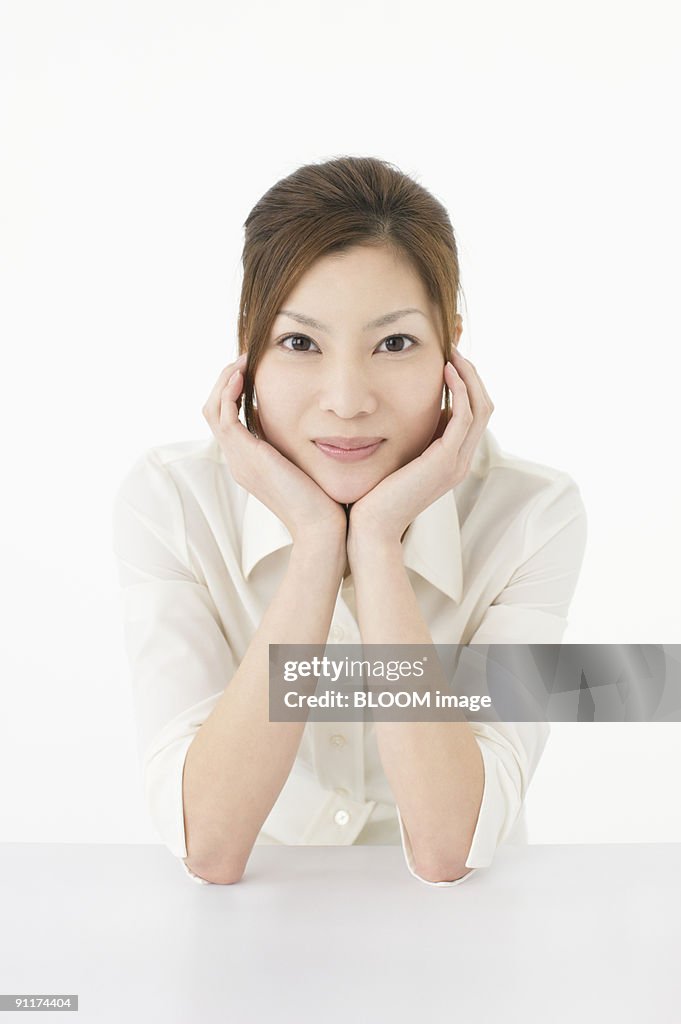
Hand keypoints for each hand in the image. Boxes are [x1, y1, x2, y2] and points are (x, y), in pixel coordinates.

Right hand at [202, 354, 347, 543]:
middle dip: (225, 381)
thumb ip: (302, 443)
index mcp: (249, 462)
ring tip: (243, 360)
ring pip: (213, 409)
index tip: (253, 369)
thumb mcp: (309, 463)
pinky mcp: (247, 456)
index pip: (228, 419)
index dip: (234, 391)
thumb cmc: (326, 500)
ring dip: (225, 380)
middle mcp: (238, 460)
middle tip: (245, 358)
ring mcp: (239, 459)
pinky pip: (225, 416)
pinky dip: (230, 392)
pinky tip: (244, 374)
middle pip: (214, 411)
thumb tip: (317, 421)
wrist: (322, 527)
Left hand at [347, 349, 493, 547]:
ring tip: (452, 352)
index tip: (448, 358)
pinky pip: (464, 416)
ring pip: (481, 407)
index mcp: (451, 460)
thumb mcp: (394, 458)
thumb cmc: (372, 495)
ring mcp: (456, 462)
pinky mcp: (445, 461)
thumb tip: (400, 410)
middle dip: (472, 374)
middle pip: (484, 405)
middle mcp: (460, 461)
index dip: (467, 383)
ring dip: (469, 376)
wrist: (369, 528)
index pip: (474, 413)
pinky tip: (444, 371)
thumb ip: (406, 438)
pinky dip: (460, 390)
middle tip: (454, 347)